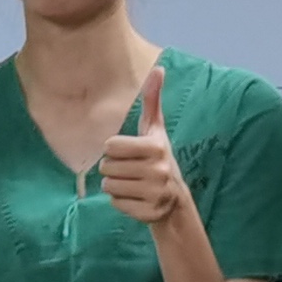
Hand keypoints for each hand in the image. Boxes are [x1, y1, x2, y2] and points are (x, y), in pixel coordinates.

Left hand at [97, 60, 189, 227]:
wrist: (174, 197)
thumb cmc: (158, 157)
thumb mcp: (155, 129)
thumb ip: (152, 99)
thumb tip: (159, 68)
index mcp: (155, 147)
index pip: (110, 146)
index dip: (114, 150)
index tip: (129, 153)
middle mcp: (157, 170)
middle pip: (106, 168)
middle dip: (113, 169)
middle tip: (130, 170)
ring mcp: (154, 193)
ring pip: (109, 187)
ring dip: (115, 185)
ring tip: (132, 183)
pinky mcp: (149, 213)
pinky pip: (116, 204)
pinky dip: (121, 202)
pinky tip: (135, 198)